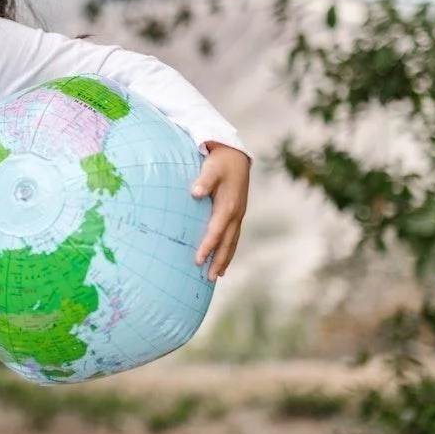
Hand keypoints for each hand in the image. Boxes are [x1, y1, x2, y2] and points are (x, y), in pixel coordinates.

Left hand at [191, 143, 250, 280]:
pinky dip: (229, 249)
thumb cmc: (220, 162)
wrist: (236, 155)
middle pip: (227, 242)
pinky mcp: (237, 214)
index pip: (216, 231)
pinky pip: (234, 236)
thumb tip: (196, 192)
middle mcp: (236, 214)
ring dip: (225, 259)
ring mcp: (238, 215)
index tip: (197, 260)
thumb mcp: (211, 168)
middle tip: (209, 278)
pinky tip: (224, 260)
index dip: (207, 246)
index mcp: (228, 205)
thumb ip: (204, 181)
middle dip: (218, 260)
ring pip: (232, 242)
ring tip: (216, 275)